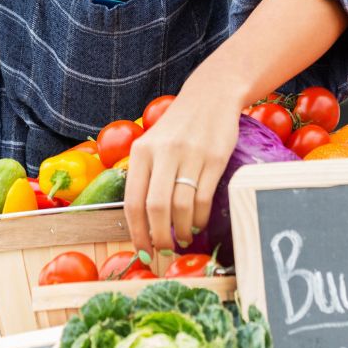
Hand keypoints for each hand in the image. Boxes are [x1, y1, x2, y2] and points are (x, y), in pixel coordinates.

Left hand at [123, 84, 239, 254]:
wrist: (211, 96)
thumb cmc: (178, 127)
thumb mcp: (152, 143)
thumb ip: (144, 175)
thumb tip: (141, 222)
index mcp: (142, 151)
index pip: (133, 201)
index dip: (137, 232)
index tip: (143, 251)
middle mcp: (163, 152)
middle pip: (156, 208)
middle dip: (159, 237)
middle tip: (165, 251)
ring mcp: (191, 155)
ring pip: (181, 206)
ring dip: (182, 230)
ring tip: (183, 237)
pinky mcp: (215, 158)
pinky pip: (204, 197)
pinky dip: (200, 217)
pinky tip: (198, 222)